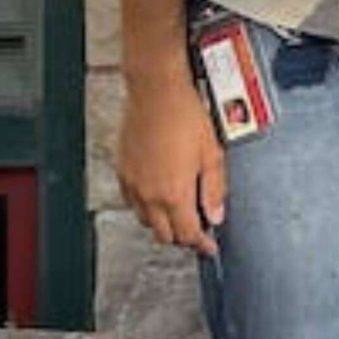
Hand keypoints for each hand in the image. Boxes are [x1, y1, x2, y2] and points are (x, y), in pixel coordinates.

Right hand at [117, 70, 226, 256]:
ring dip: (163, 222)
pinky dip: (146, 207)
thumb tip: (216, 214)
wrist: (156, 92)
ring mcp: (133, 184)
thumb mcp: (212, 153)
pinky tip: (158, 194)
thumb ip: (214, 189)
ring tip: (179, 209)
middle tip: (197, 228)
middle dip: (183, 236)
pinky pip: (132, 202)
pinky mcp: (123, 172)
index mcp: (174, 193)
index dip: (202, 244)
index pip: (188, 234)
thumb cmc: (184, 115)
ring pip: (146, 221)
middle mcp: (149, 194)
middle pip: (164, 234)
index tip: (209, 247)